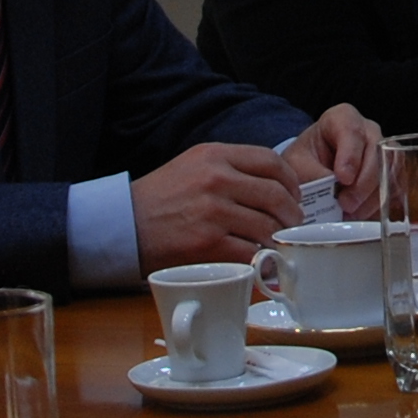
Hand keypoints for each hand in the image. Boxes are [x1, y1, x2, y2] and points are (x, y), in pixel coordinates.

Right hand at [130, 141, 300, 269]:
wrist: (124, 224)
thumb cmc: (161, 198)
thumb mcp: (193, 165)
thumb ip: (230, 167)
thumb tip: (273, 185)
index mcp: (215, 155)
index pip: (271, 161)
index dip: (290, 181)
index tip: (293, 196)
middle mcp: (217, 179)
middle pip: (276, 194)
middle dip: (291, 214)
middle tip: (291, 225)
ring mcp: (213, 211)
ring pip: (268, 225)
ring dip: (277, 239)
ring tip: (275, 244)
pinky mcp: (208, 243)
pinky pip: (251, 251)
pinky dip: (260, 259)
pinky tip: (260, 261)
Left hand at [276, 105, 382, 218]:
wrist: (311, 168)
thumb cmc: (304, 160)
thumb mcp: (296, 163)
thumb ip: (311, 174)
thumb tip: (332, 192)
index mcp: (342, 118)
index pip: (352, 131)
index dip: (350, 156)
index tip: (342, 178)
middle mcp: (369, 131)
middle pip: (378, 153)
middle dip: (363, 183)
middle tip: (346, 205)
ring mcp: (385, 151)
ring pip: (391, 172)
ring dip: (372, 198)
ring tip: (351, 215)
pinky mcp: (392, 174)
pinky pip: (396, 189)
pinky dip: (380, 206)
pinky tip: (361, 216)